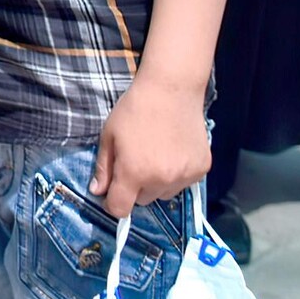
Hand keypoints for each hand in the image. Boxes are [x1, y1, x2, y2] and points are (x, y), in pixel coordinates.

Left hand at [90, 77, 211, 217]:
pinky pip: (184, 183)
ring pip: (164, 194)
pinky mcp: (202, 170)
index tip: (112, 192)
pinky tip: (173, 151)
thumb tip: (97, 192)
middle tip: (136, 161)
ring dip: (157, 183)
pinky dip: (177, 174)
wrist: (171, 90)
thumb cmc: (135, 109)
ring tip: (156, 154)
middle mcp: (161, 180)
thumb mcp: (109, 135)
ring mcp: (184, 176)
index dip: (113, 203)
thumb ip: (103, 167)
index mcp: (134, 172)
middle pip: (143, 200)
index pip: (120, 209)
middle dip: (136, 187)